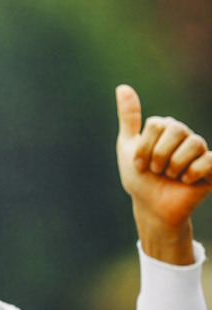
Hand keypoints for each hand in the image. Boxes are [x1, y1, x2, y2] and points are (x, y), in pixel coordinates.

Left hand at [116, 84, 211, 263]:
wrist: (151, 207)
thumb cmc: (139, 178)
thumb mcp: (127, 147)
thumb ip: (129, 118)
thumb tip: (122, 87)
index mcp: (167, 129)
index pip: (157, 124)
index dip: (144, 147)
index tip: (139, 164)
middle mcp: (186, 136)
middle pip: (176, 129)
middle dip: (158, 155)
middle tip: (155, 170)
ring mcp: (200, 151)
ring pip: (193, 144)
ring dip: (173, 166)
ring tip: (170, 177)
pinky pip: (208, 160)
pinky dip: (192, 173)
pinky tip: (185, 181)